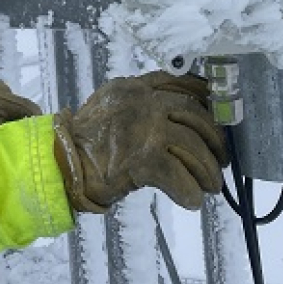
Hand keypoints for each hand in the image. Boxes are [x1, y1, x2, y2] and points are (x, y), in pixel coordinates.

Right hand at [52, 71, 226, 212]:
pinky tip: (192, 199)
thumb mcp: (111, 105)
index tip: (220, 112)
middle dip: (215, 139)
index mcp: (134, 87)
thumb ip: (140, 103)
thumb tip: (179, 116)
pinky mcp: (144, 159)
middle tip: (220, 159)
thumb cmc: (85, 141)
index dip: (206, 99)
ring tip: (211, 185)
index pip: (180, 83)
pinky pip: (180, 177)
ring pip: (194, 147)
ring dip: (207, 170)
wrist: (61, 165)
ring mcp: (145, 129)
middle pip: (195, 115)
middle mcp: (142, 102)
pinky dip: (190, 191)